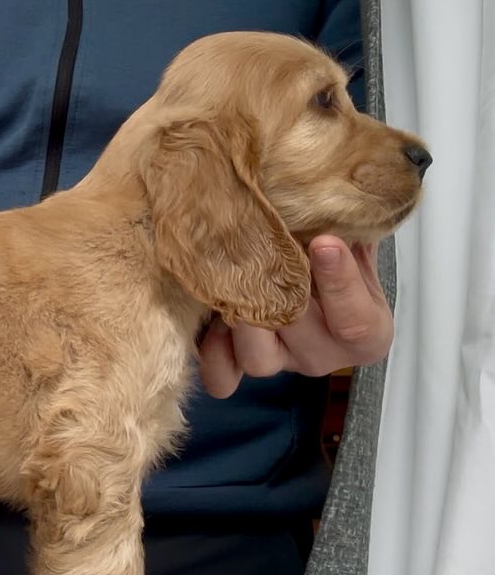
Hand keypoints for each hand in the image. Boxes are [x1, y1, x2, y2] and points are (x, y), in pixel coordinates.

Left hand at [199, 235, 393, 398]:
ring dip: (241, 319)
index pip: (355, 319)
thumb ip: (347, 231)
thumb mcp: (353, 243)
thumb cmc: (334, 256)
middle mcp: (323, 356)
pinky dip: (211, 351)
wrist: (309, 272)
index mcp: (365, 334)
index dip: (339, 282)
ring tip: (230, 280)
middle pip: (298, 335)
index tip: (325, 242)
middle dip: (277, 291)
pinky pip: (222, 375)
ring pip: (257, 358)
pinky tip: (208, 315)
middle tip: (259, 251)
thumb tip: (328, 200)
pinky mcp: (242, 365)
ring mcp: (281, 363)